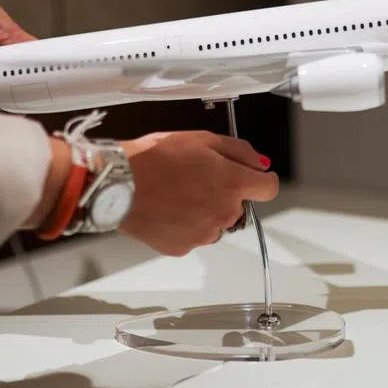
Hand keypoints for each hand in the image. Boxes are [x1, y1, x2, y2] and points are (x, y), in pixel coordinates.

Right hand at [118, 131, 277, 256]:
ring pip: (216, 223)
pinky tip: (167, 209)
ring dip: (205, 211)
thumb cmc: (155, 158)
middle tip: (196, 178)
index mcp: (234, 183)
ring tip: (176, 194)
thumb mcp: (202, 139)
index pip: (269, 188)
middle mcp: (225, 212)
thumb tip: (261, 164)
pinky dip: (185, 225)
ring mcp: (205, 233)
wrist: (118, 183)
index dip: (260, 180)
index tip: (252, 177)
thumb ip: (240, 151)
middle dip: (225, 194)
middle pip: (239, 206)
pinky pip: (194, 236)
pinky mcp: (184, 247)